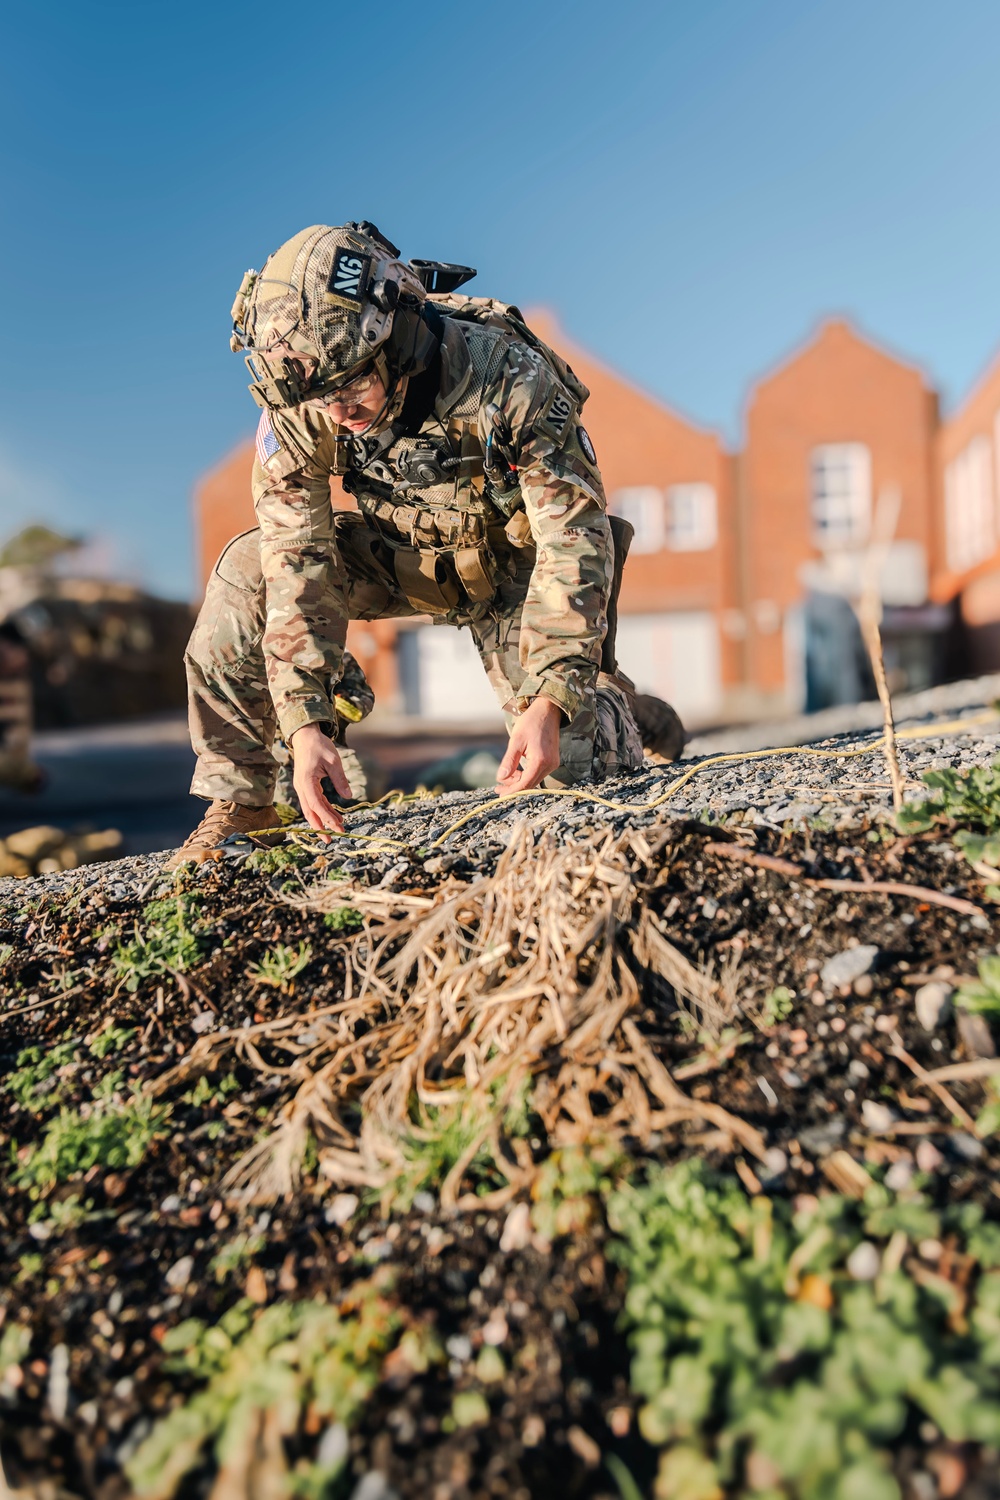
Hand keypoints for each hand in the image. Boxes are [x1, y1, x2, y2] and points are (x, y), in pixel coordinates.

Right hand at [289, 723, 351, 837]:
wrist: (305, 736)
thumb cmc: (319, 746)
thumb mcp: (333, 761)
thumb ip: (340, 779)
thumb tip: (349, 796)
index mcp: (306, 780)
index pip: (315, 804)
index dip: (326, 817)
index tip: (338, 826)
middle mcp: (301, 786)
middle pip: (309, 811)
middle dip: (320, 827)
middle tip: (331, 840)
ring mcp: (302, 787)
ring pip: (310, 809)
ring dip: (321, 821)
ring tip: (335, 831)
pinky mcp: (306, 786)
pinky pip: (313, 802)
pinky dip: (322, 811)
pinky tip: (333, 816)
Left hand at [495, 696, 562, 795]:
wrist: (547, 711)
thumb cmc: (531, 722)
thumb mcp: (516, 741)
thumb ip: (509, 761)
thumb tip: (501, 778)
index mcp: (541, 761)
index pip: (525, 784)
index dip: (512, 791)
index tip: (499, 794)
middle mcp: (550, 765)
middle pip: (530, 785)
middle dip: (514, 787)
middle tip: (498, 787)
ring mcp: (553, 764)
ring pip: (534, 780)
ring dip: (519, 781)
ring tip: (506, 776)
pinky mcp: (552, 761)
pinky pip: (538, 774)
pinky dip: (526, 775)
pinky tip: (516, 771)